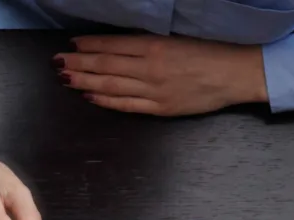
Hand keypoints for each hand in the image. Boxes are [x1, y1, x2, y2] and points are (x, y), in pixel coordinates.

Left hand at [57, 35, 267, 115]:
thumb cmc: (210, 50)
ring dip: (84, 82)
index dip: (89, 46)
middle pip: (105, 66)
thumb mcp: (177, 37)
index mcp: (155, 46)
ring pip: (110, 86)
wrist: (236, 73)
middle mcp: (150, 68)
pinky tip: (89, 96)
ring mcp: (154, 91)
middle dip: (78, 64)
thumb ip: (148, 41)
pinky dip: (105, 101)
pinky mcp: (160, 108)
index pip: (112, 45)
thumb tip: (117, 44)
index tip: (71, 45)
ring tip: (66, 78)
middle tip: (57, 62)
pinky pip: (125, 105)